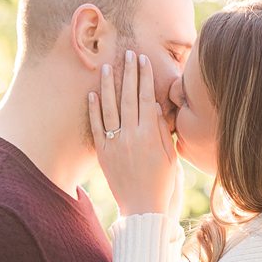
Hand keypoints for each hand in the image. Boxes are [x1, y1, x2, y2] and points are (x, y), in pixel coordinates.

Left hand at [88, 50, 177, 215]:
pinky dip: (93, 110)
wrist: (142, 208)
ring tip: (107, 66)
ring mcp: (115, 143)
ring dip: (108, 85)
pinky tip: (92, 94)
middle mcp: (132, 136)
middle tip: (128, 53)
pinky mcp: (103, 153)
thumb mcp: (169, 156)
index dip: (145, 78)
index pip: (146, 98)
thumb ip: (160, 130)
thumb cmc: (161, 184)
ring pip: (110, 108)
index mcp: (150, 135)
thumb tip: (153, 105)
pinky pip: (96, 127)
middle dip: (129, 74)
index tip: (143, 61)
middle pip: (129, 98)